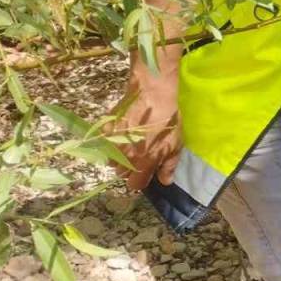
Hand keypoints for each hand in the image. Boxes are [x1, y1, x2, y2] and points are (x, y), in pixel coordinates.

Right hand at [110, 53, 182, 190]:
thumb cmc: (167, 121)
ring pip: (111, 160)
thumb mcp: (175, 144)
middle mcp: (125, 157)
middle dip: (130, 167)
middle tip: (138, 154)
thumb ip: (169, 166)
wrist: (153, 95)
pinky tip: (122, 132)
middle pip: (121, 173)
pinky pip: (105, 144)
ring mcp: (113, 144)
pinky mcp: (105, 131)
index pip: (135, 184)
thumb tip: (164, 181)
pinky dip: (111, 141)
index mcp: (143, 163)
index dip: (140, 179)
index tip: (145, 171)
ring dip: (119, 156)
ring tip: (130, 143)